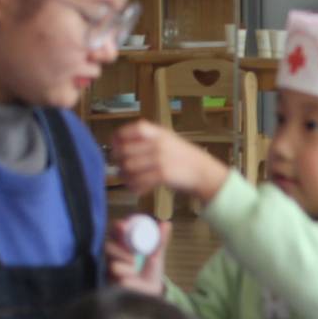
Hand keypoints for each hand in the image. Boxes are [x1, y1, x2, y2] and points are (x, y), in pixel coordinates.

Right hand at [104, 216, 169, 294]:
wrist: (151, 294)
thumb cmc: (151, 274)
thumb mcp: (156, 256)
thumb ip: (160, 241)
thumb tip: (167, 223)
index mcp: (122, 248)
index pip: (114, 234)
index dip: (117, 228)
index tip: (123, 225)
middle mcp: (112, 259)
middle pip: (107, 247)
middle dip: (119, 248)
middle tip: (132, 255)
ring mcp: (109, 272)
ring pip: (111, 264)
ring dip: (124, 265)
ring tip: (133, 269)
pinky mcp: (109, 286)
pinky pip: (114, 279)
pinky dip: (124, 278)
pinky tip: (128, 280)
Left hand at [113, 121, 230, 204]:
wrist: (203, 172)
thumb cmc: (184, 158)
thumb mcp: (168, 140)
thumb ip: (148, 139)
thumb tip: (121, 145)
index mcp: (158, 133)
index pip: (131, 130)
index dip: (118, 138)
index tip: (114, 146)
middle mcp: (158, 144)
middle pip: (125, 150)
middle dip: (118, 161)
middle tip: (120, 167)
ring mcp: (160, 159)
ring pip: (129, 167)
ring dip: (125, 176)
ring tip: (127, 179)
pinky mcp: (162, 175)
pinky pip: (139, 181)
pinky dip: (134, 186)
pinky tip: (136, 188)